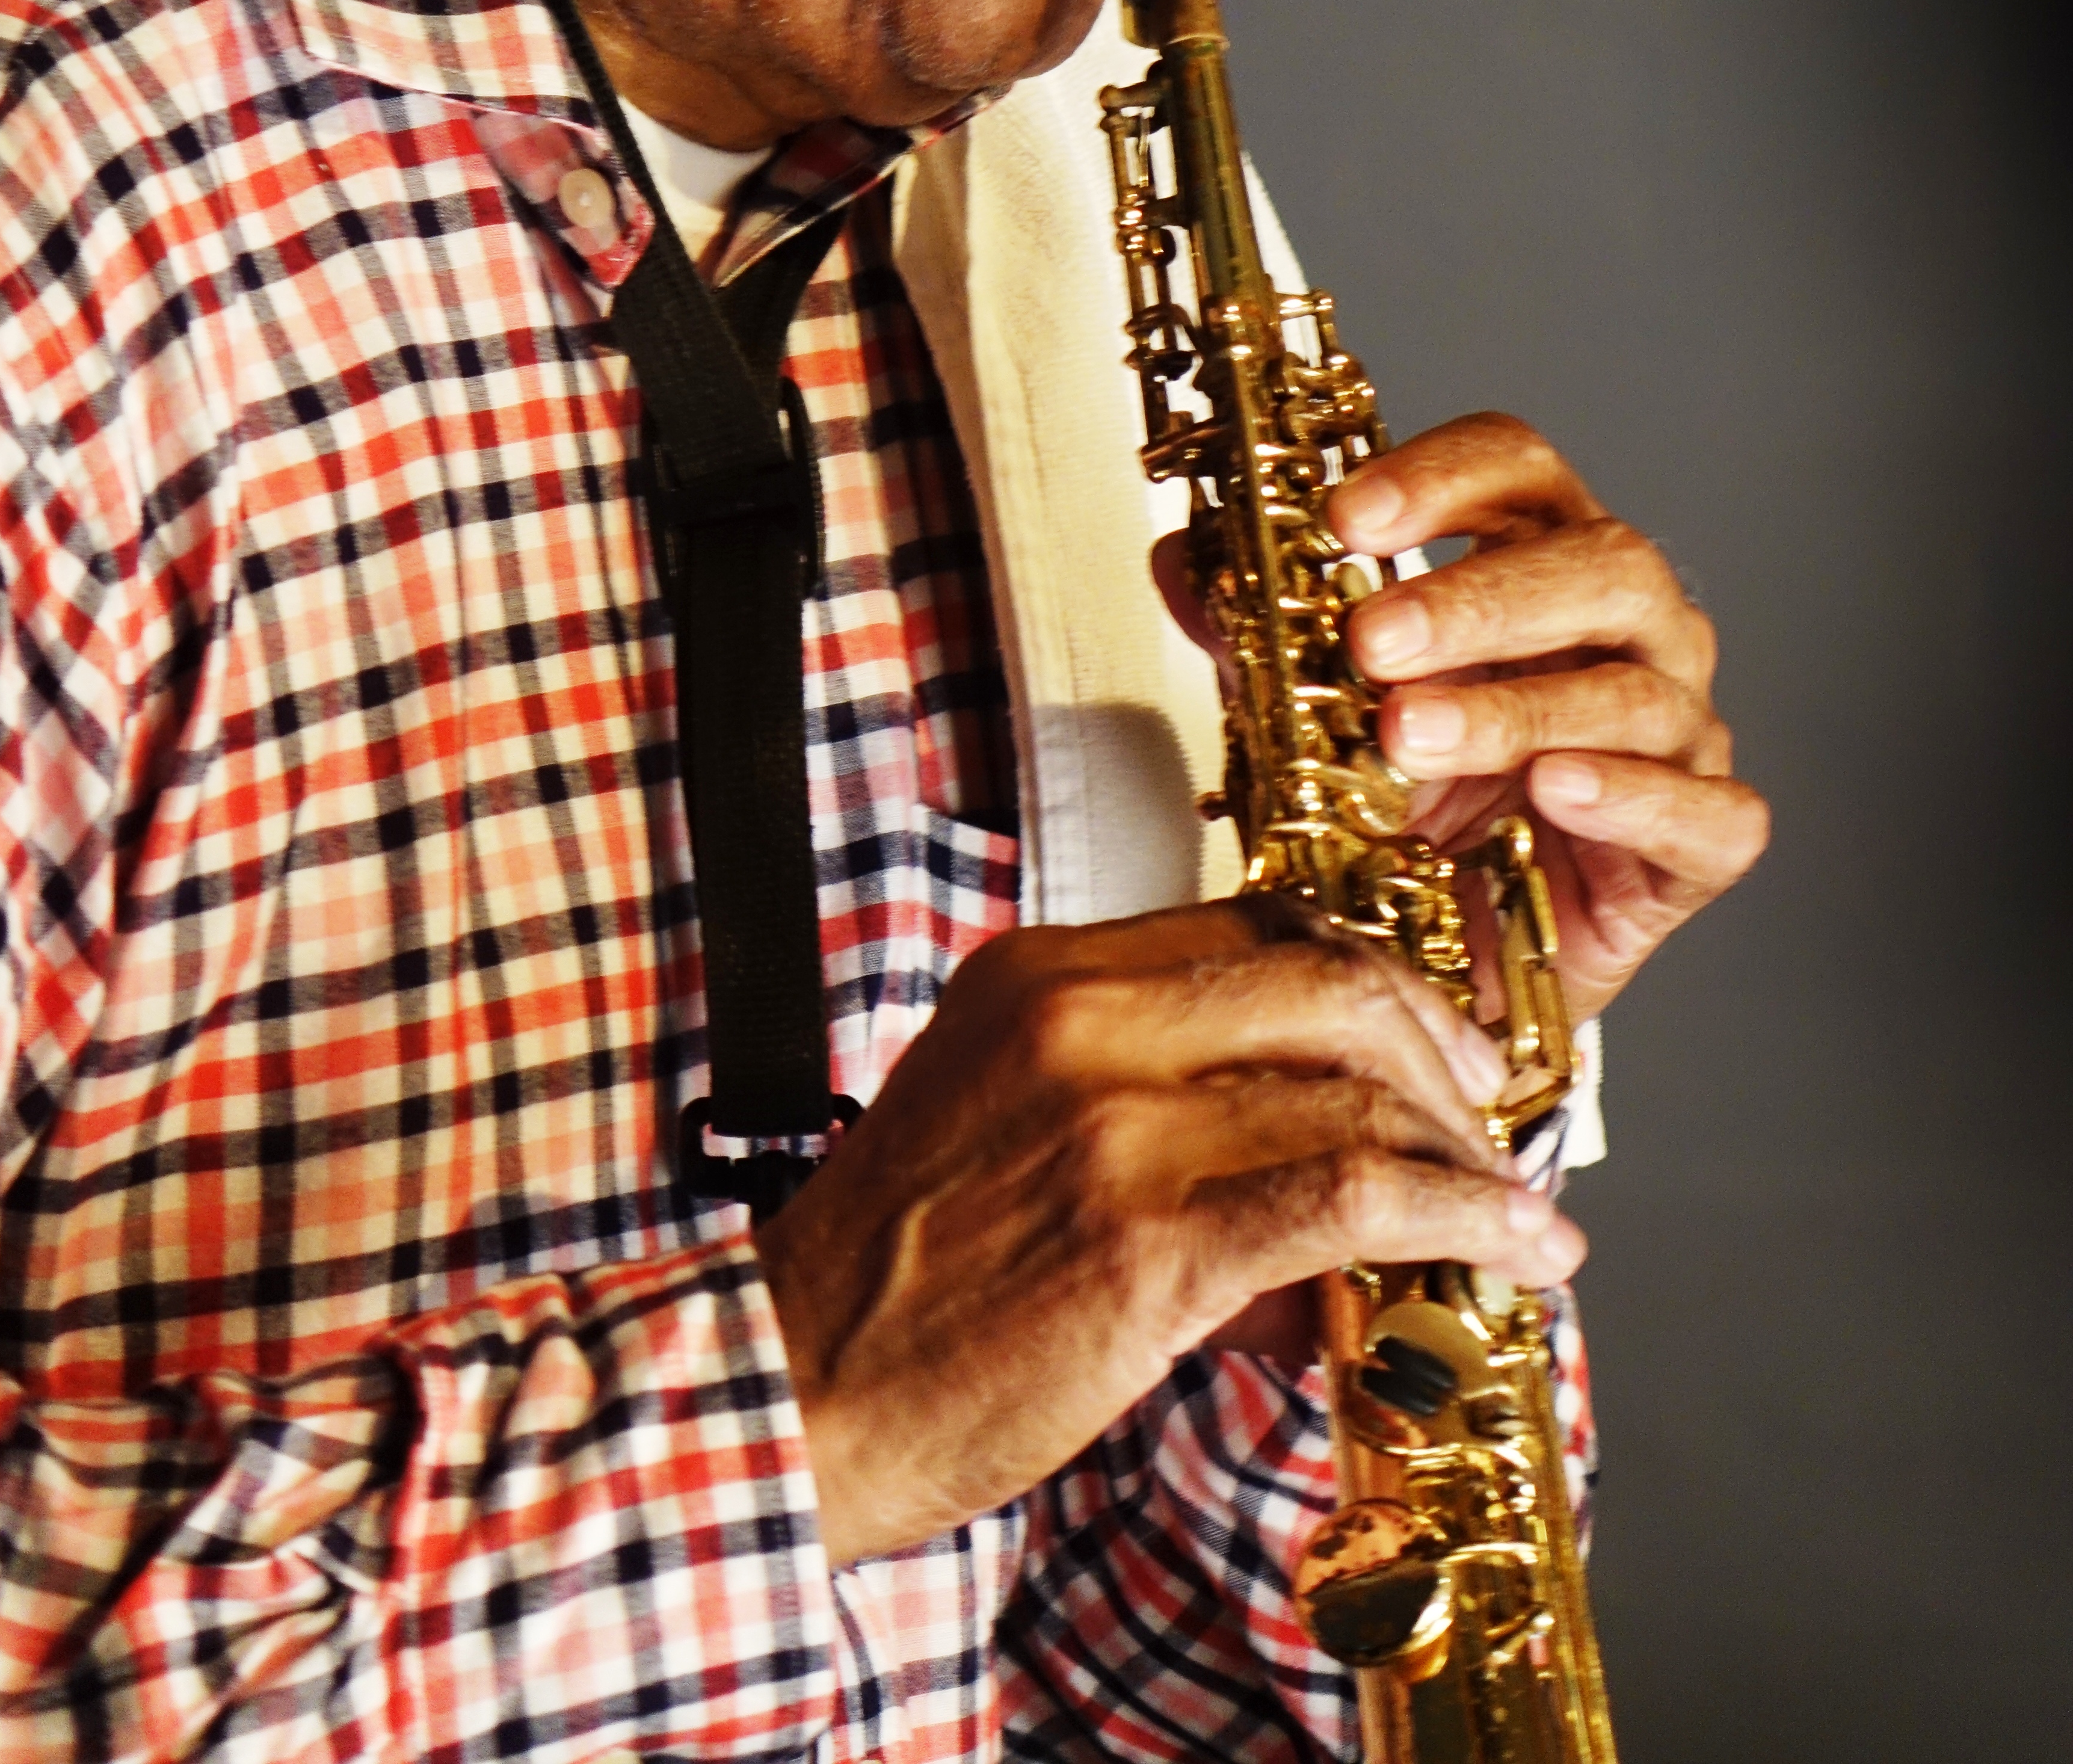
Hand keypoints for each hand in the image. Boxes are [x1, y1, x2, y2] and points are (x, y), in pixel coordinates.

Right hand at [755, 900, 1584, 1565]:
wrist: (796, 1384)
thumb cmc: (898, 1274)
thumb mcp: (1003, 1117)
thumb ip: (1147, 1102)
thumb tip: (1317, 1163)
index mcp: (1044, 974)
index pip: (1259, 929)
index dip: (1375, 982)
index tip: (1431, 1042)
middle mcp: (1083, 1020)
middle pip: (1332, 982)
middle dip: (1441, 1050)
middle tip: (1486, 1116)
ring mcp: (1116, 1125)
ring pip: (1357, 1090)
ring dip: (1467, 1154)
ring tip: (1516, 1212)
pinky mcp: (1147, 1242)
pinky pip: (1348, 1197)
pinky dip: (1455, 1219)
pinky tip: (1509, 1250)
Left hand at [1324, 412, 1768, 1021]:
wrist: (1465, 959)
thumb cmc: (1414, 809)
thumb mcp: (1322, 717)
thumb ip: (1264, 641)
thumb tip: (1181, 565)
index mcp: (1545, 559)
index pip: (1518, 468)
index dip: (1439, 478)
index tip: (1344, 516)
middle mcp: (1634, 628)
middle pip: (1599, 562)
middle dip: (1477, 598)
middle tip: (1374, 642)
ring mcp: (1682, 730)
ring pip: (1633, 691)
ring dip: (1513, 707)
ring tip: (1412, 735)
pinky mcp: (1707, 839)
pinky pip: (1705, 811)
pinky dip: (1632, 797)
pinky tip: (1555, 792)